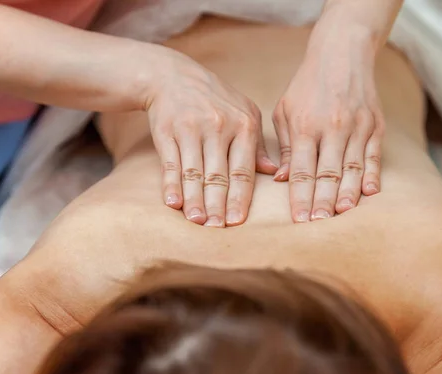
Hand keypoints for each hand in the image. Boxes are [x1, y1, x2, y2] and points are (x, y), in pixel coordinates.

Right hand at [146, 50, 276, 226]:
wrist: (174, 76)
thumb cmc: (216, 101)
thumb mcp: (245, 113)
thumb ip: (257, 145)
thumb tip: (274, 172)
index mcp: (243, 125)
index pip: (243, 170)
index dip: (240, 198)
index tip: (237, 221)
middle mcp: (218, 127)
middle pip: (218, 175)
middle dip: (218, 205)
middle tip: (217, 229)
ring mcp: (191, 128)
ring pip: (194, 171)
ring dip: (195, 199)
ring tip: (198, 222)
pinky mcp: (167, 130)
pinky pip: (171, 162)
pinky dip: (171, 183)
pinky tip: (173, 202)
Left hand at [272, 29, 384, 222]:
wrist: (342, 54)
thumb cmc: (307, 86)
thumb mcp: (285, 111)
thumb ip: (286, 148)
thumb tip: (283, 180)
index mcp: (305, 126)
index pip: (303, 170)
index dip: (300, 197)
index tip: (298, 220)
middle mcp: (332, 128)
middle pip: (327, 174)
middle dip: (322, 202)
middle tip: (318, 225)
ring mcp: (357, 127)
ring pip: (352, 168)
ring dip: (347, 194)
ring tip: (341, 215)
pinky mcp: (376, 126)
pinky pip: (374, 156)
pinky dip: (372, 176)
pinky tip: (368, 194)